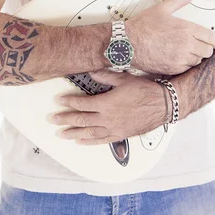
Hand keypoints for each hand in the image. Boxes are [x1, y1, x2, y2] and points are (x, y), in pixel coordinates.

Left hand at [51, 69, 167, 144]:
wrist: (162, 105)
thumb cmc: (145, 90)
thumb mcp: (124, 79)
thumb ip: (105, 76)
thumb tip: (91, 72)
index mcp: (106, 103)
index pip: (82, 103)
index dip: (69, 102)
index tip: (59, 101)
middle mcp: (107, 118)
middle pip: (81, 120)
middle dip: (65, 119)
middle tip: (52, 120)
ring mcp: (113, 129)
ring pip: (88, 133)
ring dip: (73, 133)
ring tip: (61, 133)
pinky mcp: (120, 135)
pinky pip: (101, 141)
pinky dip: (89, 142)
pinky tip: (80, 142)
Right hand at [127, 0, 214, 74]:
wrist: (127, 43)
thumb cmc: (143, 25)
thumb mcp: (162, 8)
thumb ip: (180, 0)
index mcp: (186, 29)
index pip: (212, 38)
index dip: (214, 39)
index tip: (212, 39)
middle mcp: (186, 46)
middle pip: (208, 51)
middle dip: (205, 47)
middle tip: (198, 43)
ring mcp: (180, 59)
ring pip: (198, 61)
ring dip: (196, 56)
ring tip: (187, 49)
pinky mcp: (172, 69)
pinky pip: (187, 68)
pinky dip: (185, 64)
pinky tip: (178, 56)